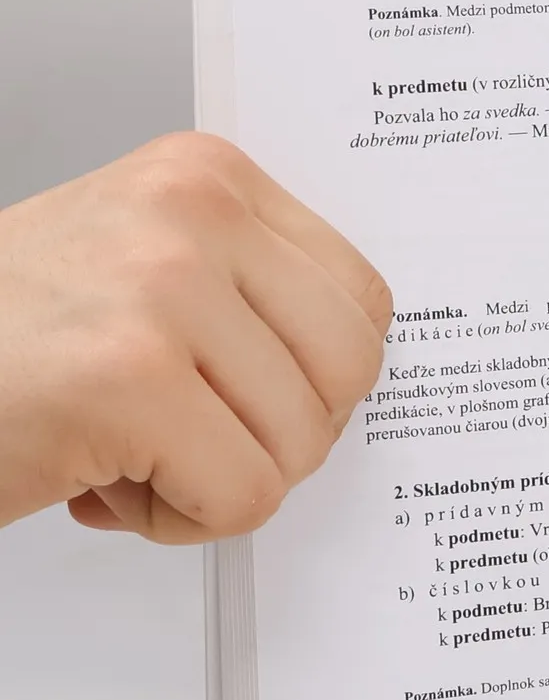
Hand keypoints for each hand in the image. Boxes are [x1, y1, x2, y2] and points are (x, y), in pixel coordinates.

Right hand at [0, 133, 391, 541]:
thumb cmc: (1, 345)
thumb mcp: (136, 268)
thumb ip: (243, 293)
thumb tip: (351, 370)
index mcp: (204, 176)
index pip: (361, 299)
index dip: (312, 377)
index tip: (238, 392)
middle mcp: (191, 213)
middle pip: (351, 370)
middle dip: (281, 435)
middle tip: (187, 437)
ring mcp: (162, 290)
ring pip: (301, 442)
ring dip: (218, 482)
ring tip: (122, 453)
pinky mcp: (129, 381)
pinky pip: (244, 497)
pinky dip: (179, 523)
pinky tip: (99, 486)